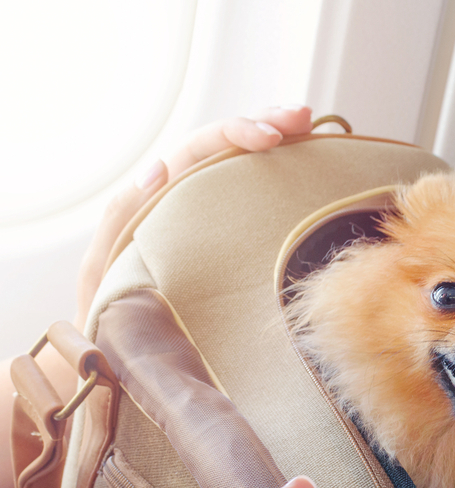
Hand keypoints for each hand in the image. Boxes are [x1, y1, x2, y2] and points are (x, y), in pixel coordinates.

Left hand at [75, 106, 314, 327]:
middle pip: (227, 145)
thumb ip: (121, 219)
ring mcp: (213, 218)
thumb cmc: (111, 318)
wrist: (124, 360)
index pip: (197, 150)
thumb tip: (158, 168)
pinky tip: (308, 163)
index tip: (271, 139)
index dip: (234, 134)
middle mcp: (186, 199)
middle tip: (303, 118)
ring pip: (245, 164)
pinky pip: (259, 197)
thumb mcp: (104, 270)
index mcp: (155, 198)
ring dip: (277, 138)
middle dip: (264, 122)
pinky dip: (284, 173)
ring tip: (308, 125)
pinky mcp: (236, 240)